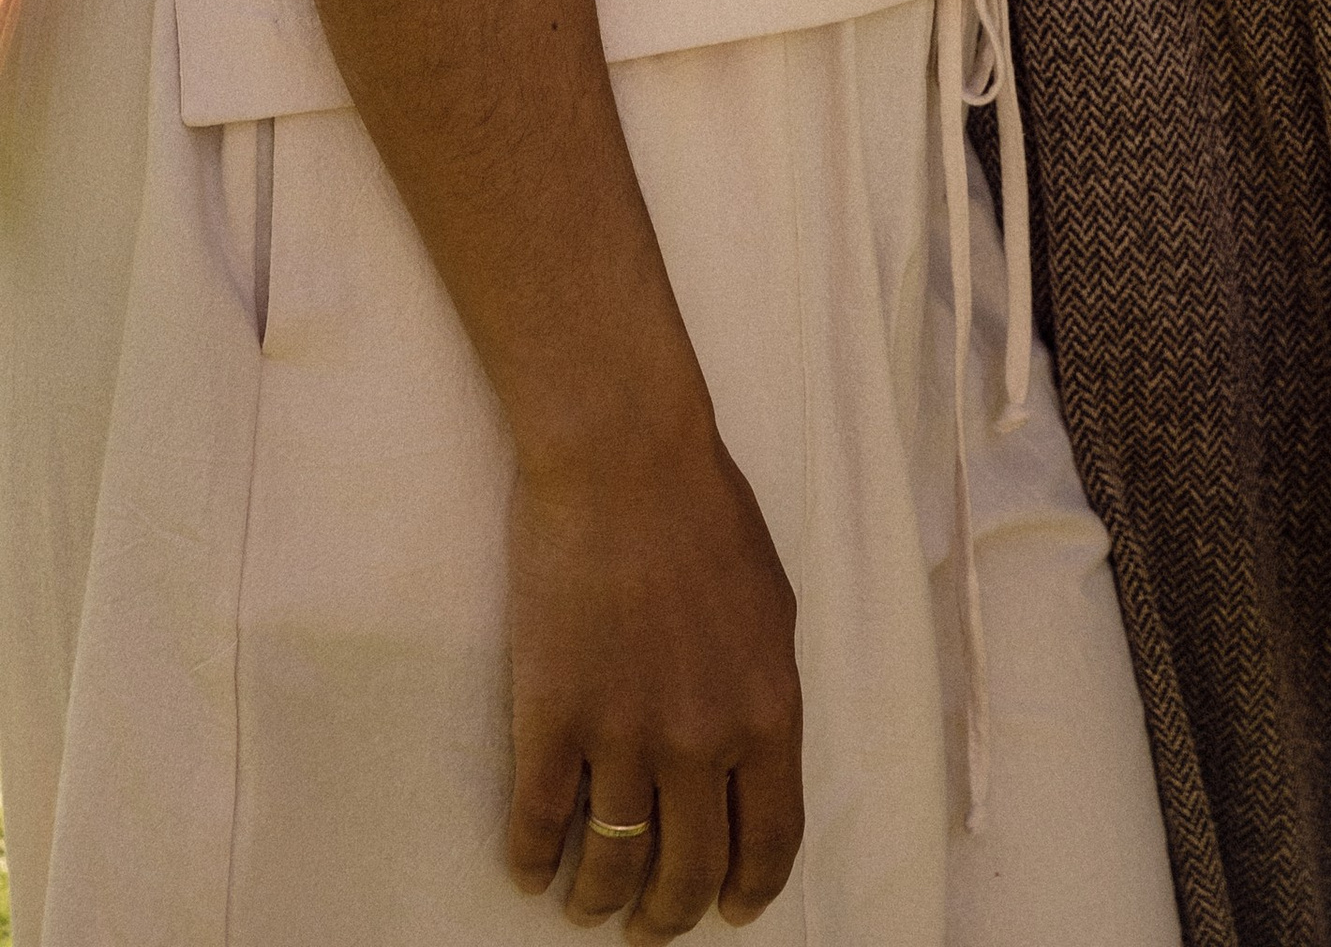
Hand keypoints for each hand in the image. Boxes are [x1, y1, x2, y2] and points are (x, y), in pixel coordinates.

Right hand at [506, 417, 804, 933]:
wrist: (624, 459)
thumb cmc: (704, 514)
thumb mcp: (769, 607)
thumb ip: (761, 690)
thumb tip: (749, 752)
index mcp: (766, 711)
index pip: (769, 839)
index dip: (751, 889)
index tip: (733, 911)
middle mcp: (701, 741)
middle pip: (690, 872)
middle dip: (669, 915)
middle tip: (650, 924)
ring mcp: (623, 736)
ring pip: (611, 866)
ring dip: (598, 900)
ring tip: (587, 905)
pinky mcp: (551, 720)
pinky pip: (539, 825)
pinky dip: (533, 861)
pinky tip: (532, 868)